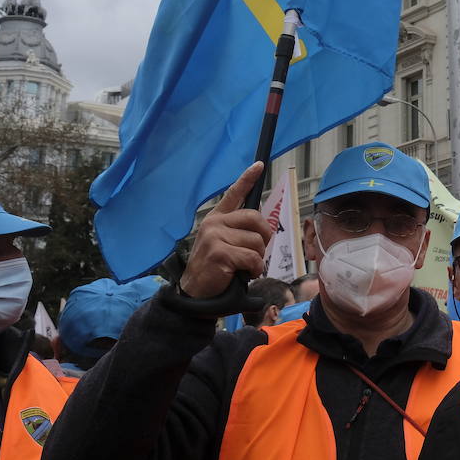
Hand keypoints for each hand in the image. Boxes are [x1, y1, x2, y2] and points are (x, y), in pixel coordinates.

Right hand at [179, 162, 270, 299]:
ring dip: (257, 259)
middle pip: (256, 218)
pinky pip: (252, 257)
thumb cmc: (215, 270)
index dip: (247, 178)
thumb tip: (263, 228)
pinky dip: (255, 269)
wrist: (195, 294)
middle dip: (264, 238)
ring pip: (256, 241)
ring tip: (243, 267)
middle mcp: (213, 223)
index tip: (258, 165)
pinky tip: (244, 274)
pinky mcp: (219, 252)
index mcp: (216, 219)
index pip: (233, 194)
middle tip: (257, 252)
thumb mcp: (224, 245)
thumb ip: (239, 232)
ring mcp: (214, 237)